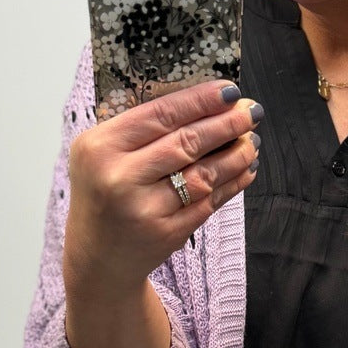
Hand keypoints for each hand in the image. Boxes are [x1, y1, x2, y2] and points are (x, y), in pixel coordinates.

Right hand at [64, 80, 260, 297]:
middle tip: (251, 110)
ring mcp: (144, 209)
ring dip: (235, 154)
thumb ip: (140, 129)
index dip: (200, 100)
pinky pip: (209, 202)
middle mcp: (119, 178)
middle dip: (227, 123)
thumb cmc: (102, 194)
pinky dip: (232, 183)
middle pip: (186, 142)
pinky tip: (245, 169)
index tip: (229, 90)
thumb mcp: (101, 154)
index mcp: (100, 147)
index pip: (160, 114)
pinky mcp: (166, 234)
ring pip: (204, 174)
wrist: (95, 257)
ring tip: (251, 140)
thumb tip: (202, 101)